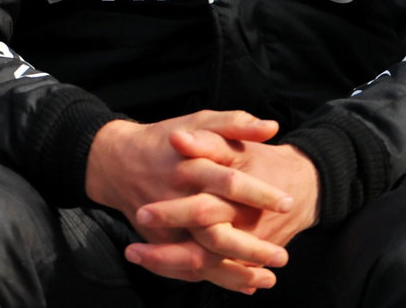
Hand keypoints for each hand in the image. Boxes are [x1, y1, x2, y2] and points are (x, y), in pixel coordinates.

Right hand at [85, 111, 294, 292]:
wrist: (118, 162)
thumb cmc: (166, 139)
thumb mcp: (201, 121)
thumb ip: (236, 123)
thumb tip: (272, 127)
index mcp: (191, 167)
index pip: (229, 182)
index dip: (259, 194)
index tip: (287, 203)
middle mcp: (178, 200)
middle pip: (215, 230)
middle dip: (250, 247)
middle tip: (282, 256)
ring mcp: (167, 226)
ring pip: (202, 256)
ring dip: (236, 271)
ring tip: (269, 278)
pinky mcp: (161, 241)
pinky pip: (189, 267)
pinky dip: (217, 278)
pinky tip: (245, 284)